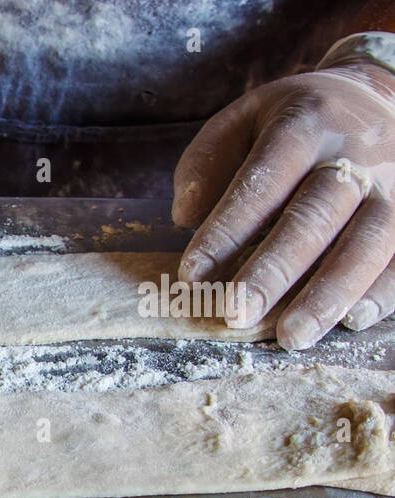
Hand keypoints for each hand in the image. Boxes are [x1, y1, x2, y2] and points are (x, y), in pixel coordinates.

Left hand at [172, 61, 394, 348]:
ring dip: (328, 295)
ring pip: (368, 243)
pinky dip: (382, 293)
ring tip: (290, 337)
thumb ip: (207, 163)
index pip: (262, 182)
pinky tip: (352, 322)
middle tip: (236, 314)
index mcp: (306, 126)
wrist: (381, 98)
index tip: (192, 274)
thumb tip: (185, 217)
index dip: (226, 230)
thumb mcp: (244, 119)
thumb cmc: (297, 122)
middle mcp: (359, 154)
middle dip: (273, 271)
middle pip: (315, 217)